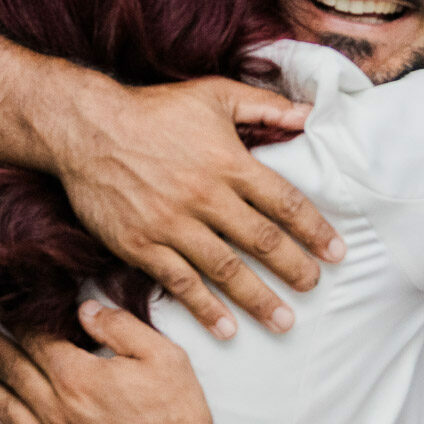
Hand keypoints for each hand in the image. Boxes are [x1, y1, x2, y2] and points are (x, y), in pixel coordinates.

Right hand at [54, 77, 342, 338]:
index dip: (314, 230)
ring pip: (225, 269)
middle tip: (314, 287)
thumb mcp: (214, 94)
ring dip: (258, 299)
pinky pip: (180, 282)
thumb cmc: (153, 109)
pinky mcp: (141, 244)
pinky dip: (205, 308)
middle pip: (261, 241)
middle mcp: (205, 196)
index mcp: (229, 162)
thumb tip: (311, 113)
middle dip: (294, 269)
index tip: (336, 252)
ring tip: (283, 321)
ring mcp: (172, 224)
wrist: (86, 128)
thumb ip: (264, 105)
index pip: (284, 202)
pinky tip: (226, 328)